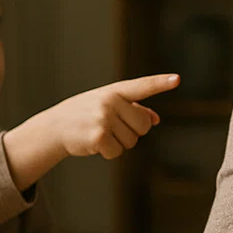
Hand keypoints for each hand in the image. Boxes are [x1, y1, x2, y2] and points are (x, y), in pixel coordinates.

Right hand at [2, 73, 178, 189]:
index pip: (142, 86)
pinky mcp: (98, 135)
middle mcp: (110, 101)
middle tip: (111, 128)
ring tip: (99, 134)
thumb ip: (133, 110)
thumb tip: (155, 119)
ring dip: (118, 143)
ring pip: (132, 141)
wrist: (55, 127)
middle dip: (132, 132)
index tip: (177, 79)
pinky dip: (108, 153)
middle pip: (144, 126)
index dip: (161, 83)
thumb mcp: (108, 106)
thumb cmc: (86, 115)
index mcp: (115, 91)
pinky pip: (117, 152)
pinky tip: (94, 144)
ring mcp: (103, 117)